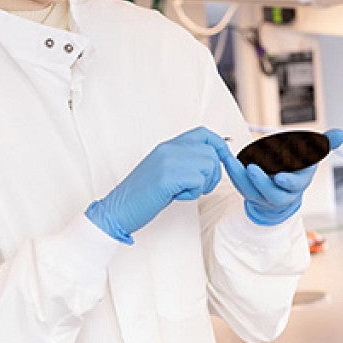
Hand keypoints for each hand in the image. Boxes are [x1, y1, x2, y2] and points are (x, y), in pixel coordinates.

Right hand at [86, 127, 229, 243]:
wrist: (118, 209)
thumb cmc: (142, 195)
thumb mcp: (163, 170)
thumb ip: (184, 161)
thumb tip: (212, 161)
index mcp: (168, 146)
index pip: (203, 134)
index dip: (219, 145)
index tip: (223, 160)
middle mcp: (169, 148)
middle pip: (211, 153)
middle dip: (213, 174)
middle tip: (197, 188)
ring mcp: (168, 160)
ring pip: (209, 166)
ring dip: (203, 184)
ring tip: (184, 192)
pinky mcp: (168, 176)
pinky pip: (198, 181)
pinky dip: (192, 194)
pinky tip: (176, 197)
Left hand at [219, 129, 342, 225]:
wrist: (284, 188)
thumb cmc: (297, 169)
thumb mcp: (311, 155)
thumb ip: (324, 144)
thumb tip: (342, 133)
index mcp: (297, 184)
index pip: (294, 185)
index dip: (287, 181)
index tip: (279, 176)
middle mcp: (281, 193)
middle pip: (272, 193)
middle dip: (262, 182)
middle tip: (253, 169)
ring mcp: (264, 195)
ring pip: (252, 191)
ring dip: (242, 178)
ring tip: (236, 164)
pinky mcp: (250, 193)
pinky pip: (240, 186)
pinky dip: (233, 174)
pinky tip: (227, 160)